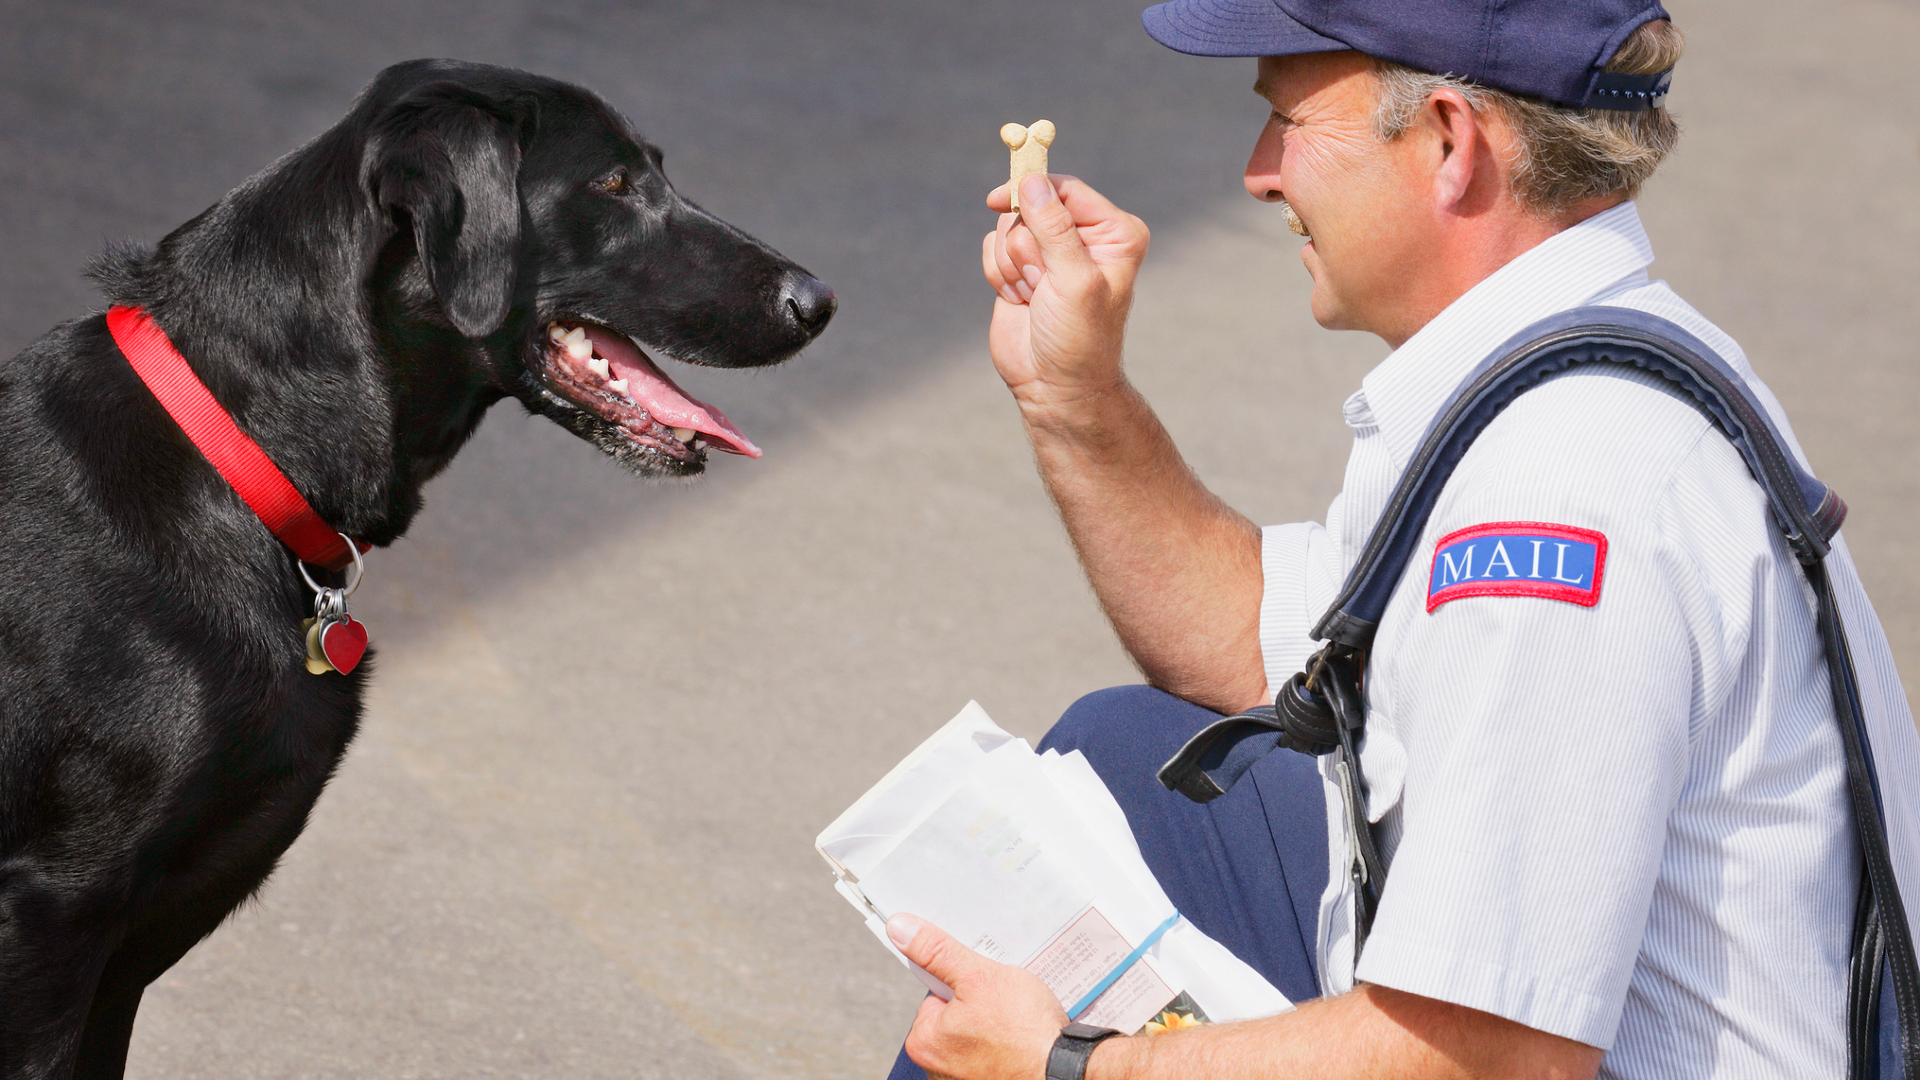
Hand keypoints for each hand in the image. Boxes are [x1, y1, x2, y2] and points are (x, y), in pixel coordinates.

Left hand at [890, 913, 1071, 1079]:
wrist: (1064, 1067)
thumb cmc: (1023, 1030)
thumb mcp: (978, 976)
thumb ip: (937, 952)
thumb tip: (901, 929)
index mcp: (924, 1041)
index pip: (935, 993)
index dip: (961, 979)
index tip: (980, 978)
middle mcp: (938, 1066)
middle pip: (955, 1011)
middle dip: (979, 999)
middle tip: (1003, 998)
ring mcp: (966, 1076)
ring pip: (977, 1028)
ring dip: (995, 1017)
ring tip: (1016, 1014)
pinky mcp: (993, 1076)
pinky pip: (994, 1046)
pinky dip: (1007, 1037)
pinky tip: (1023, 1031)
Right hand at [982, 174, 1149, 417]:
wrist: (1055, 386)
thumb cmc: (1079, 338)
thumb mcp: (1075, 280)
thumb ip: (1054, 228)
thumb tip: (1031, 181)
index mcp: (1113, 232)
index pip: (1066, 190)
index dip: (1033, 190)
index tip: (1000, 198)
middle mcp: (1083, 236)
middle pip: (1031, 205)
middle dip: (1026, 247)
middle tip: (1042, 284)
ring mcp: (1049, 251)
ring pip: (1007, 227)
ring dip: (1012, 265)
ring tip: (1034, 296)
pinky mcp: (1020, 267)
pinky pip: (992, 247)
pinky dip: (999, 274)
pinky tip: (1019, 300)